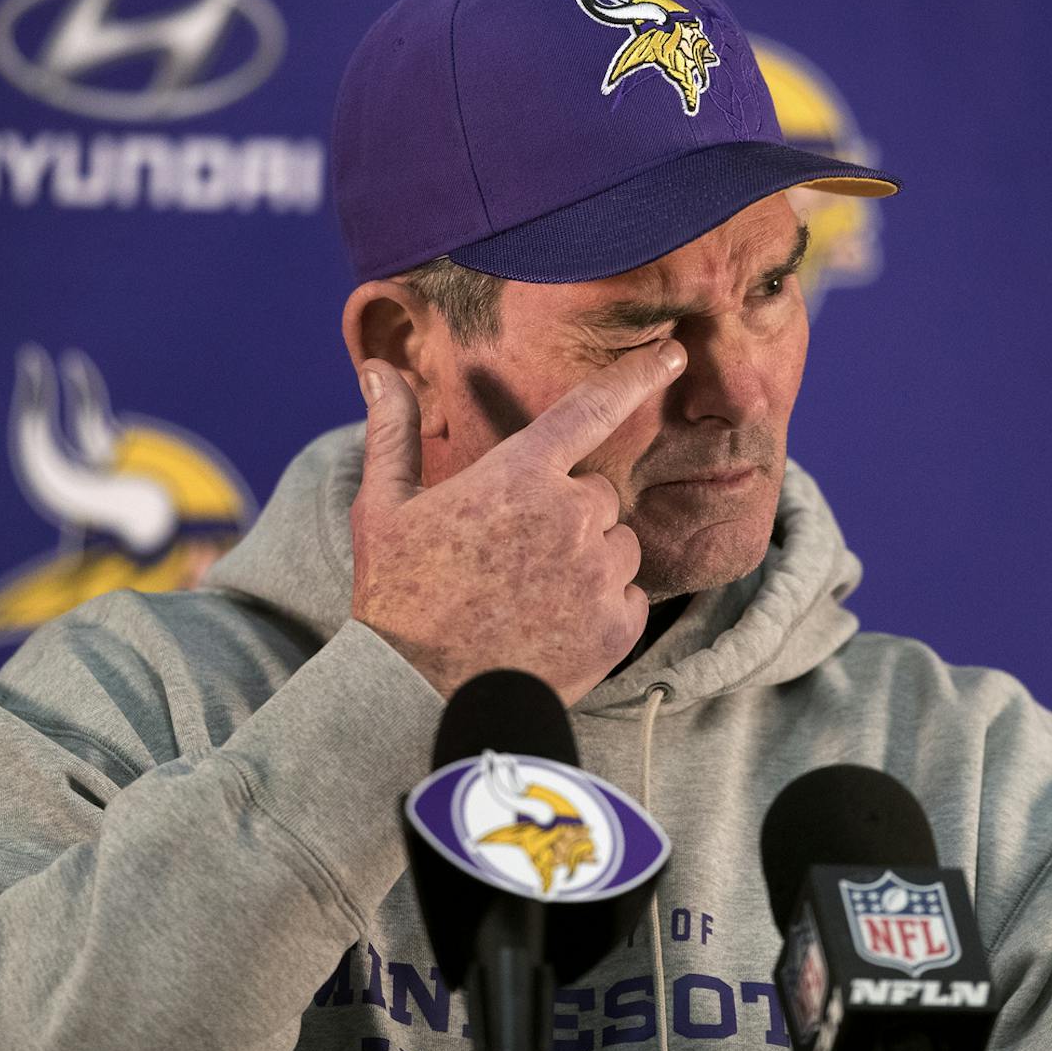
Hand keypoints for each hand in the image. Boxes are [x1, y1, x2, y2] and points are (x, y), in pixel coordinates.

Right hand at [348, 340, 687, 705]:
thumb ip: (393, 431)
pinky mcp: (618, 626)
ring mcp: (598, 572)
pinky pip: (630, 595)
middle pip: (599, 493)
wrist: (420, 697)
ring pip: (619, 544)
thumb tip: (378, 368)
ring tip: (531, 594)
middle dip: (569, 514)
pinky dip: (603, 606)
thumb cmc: (399, 598)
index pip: (593, 407)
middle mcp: (571, 514)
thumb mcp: (383, 508)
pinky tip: (553, 625)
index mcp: (519, 474)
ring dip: (590, 559)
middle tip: (514, 556)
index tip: (673, 353)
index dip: (638, 374)